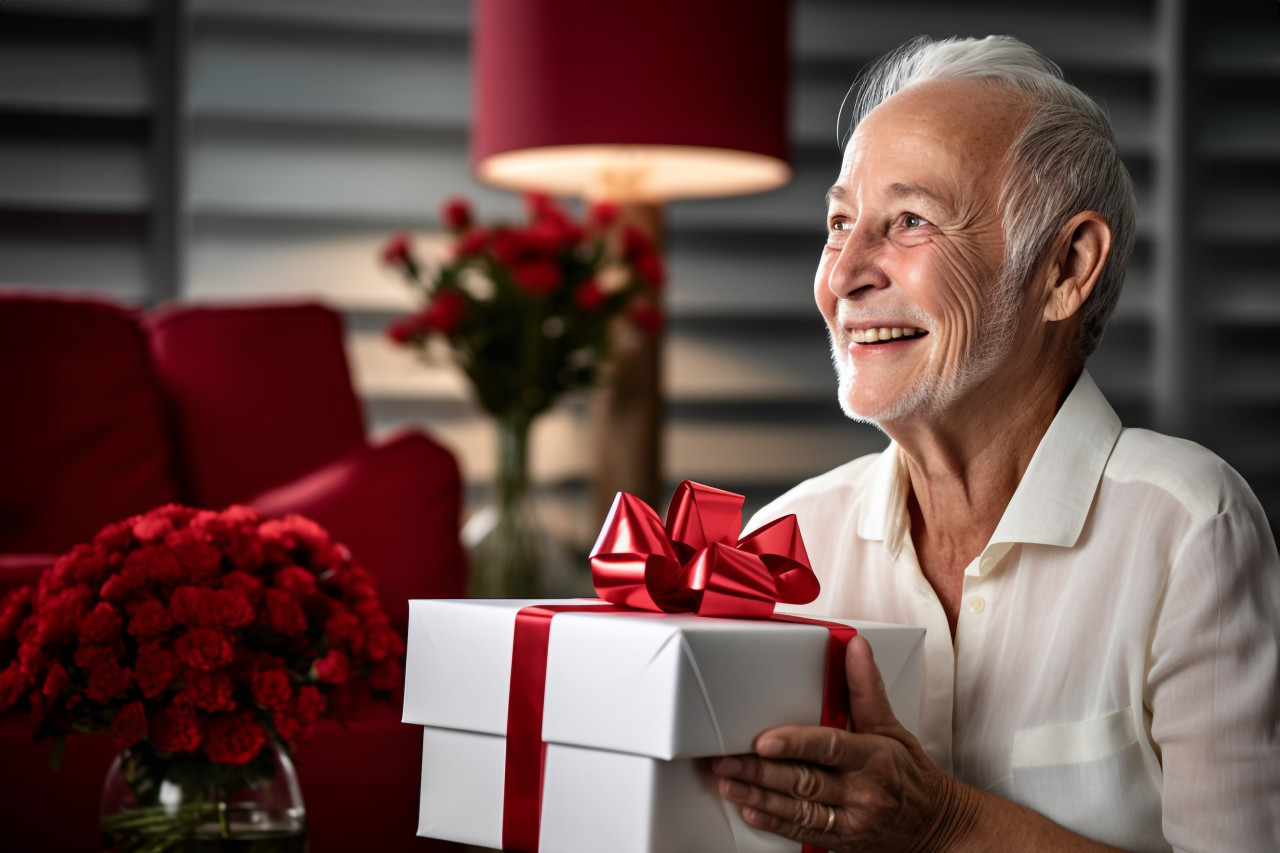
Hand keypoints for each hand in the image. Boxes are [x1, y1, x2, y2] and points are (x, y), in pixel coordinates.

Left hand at [711, 633, 970, 851]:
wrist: (934, 825)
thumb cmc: (908, 773)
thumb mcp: (892, 728)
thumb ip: (866, 689)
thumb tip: (856, 647)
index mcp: (874, 758)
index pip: (829, 747)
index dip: (795, 744)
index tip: (764, 740)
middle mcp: (862, 792)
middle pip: (804, 780)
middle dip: (760, 771)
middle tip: (725, 759)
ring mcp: (851, 821)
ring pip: (798, 809)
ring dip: (759, 797)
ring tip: (729, 782)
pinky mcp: (841, 841)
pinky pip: (803, 832)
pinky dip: (774, 822)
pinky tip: (750, 810)